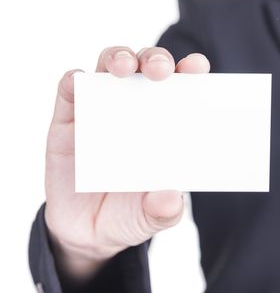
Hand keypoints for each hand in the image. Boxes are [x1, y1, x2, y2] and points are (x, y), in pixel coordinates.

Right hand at [44, 46, 209, 280]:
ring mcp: (101, 112)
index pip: (181, 89)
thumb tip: (170, 197)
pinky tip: (80, 81)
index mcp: (165, 127)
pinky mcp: (69, 122)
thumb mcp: (152, 217)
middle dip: (154, 59)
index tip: (197, 66)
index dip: (190, 72)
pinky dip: (75, 80)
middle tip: (160, 70)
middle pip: (146, 68)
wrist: (88, 234)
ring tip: (124, 68)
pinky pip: (70, 91)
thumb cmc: (130, 216)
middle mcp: (136, 112)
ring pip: (108, 67)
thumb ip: (164, 209)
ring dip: (117, 58)